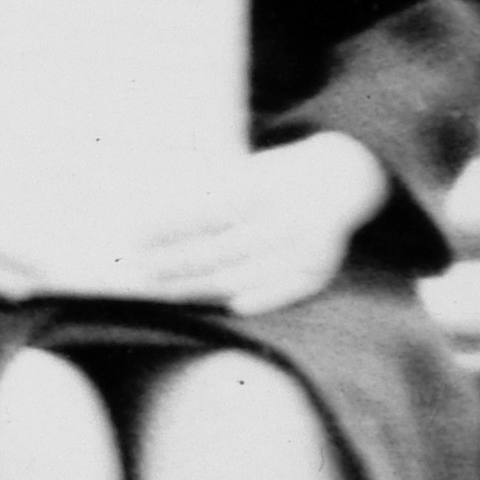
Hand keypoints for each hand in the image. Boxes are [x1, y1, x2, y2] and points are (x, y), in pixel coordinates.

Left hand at [121, 134, 389, 316]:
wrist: (344, 175)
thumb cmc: (277, 177)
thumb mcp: (246, 172)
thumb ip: (207, 190)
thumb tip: (149, 204)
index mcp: (266, 187)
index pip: (209, 212)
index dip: (171, 227)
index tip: (134, 237)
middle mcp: (287, 218)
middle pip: (222, 248)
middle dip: (176, 263)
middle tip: (137, 271)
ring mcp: (306, 246)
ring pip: (247, 273)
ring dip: (202, 286)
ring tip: (163, 290)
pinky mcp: (321, 267)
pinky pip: (291, 289)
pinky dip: (264, 298)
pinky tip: (232, 307)